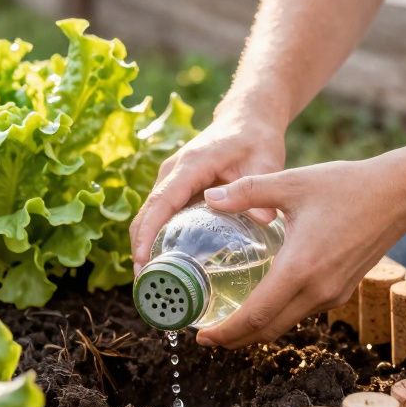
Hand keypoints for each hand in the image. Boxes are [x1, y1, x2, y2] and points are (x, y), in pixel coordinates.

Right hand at [130, 113, 285, 269]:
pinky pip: (160, 215)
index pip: (162, 201)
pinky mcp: (176, 188)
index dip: (148, 232)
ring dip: (146, 246)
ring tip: (154, 284)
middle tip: (147, 287)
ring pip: (149, 216)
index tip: (141, 261)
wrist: (246, 119)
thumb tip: (262, 221)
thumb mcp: (265, 161)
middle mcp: (173, 172)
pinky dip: (156, 238)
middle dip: (141, 249)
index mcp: (191, 164)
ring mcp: (171, 180)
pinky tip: (167, 265)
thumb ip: (259, 189)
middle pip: (147, 213)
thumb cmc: (255, 139)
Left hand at [195, 158, 405, 348]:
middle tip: (208, 336)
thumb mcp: (292, 182)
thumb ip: (247, 191)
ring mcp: (331, 295)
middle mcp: (316, 291)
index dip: (226, 333)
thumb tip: (209, 198)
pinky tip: (265, 299)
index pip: (255, 316)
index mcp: (299, 268)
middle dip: (235, 339)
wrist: (397, 196)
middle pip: (268, 331)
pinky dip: (279, 315)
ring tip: (230, 319)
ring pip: (286, 323)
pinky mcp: (342, 292)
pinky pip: (303, 312)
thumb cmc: (345, 186)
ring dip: (257, 328)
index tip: (202, 337)